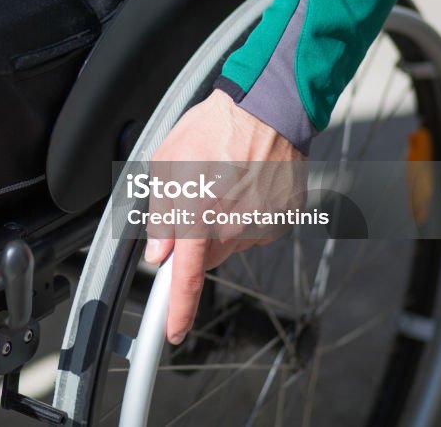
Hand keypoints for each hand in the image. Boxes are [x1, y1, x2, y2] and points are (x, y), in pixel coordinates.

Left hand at [143, 89, 305, 344]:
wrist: (268, 107)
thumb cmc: (213, 127)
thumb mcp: (165, 163)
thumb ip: (160, 214)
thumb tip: (158, 253)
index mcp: (198, 214)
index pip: (185, 277)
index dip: (177, 309)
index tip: (172, 332)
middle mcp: (232, 227)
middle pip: (205, 256)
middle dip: (194, 239)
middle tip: (195, 197)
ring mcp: (261, 226)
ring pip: (229, 243)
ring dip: (220, 223)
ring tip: (222, 180)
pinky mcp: (281, 219)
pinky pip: (253, 230)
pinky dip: (244, 215)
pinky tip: (243, 184)